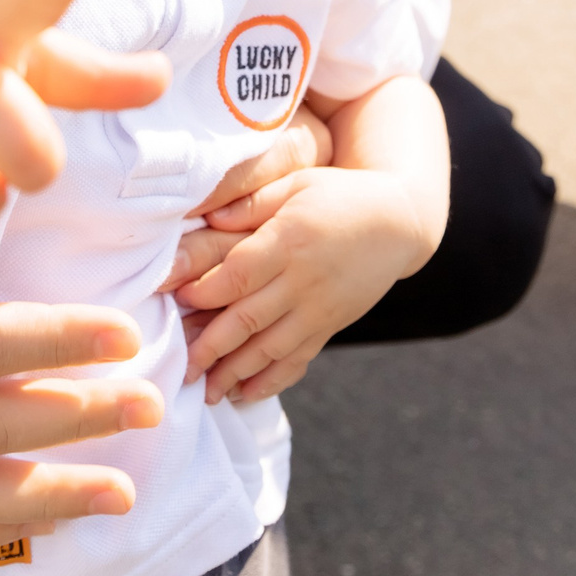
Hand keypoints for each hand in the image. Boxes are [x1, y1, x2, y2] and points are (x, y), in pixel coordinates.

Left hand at [173, 165, 441, 403]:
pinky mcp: (330, 325)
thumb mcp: (297, 181)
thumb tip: (209, 215)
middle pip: (249, 319)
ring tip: (206, 392)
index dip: (206, 292)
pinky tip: (246, 394)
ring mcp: (319, 308)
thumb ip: (252, 200)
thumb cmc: (339, 195)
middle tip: (180, 368)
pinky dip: (272, 380)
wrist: (399, 223)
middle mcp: (303, 280)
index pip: (239, 275)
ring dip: (235, 373)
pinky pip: (299, 359)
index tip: (176, 302)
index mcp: (290, 240)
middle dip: (211, 347)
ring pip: (271, 348)